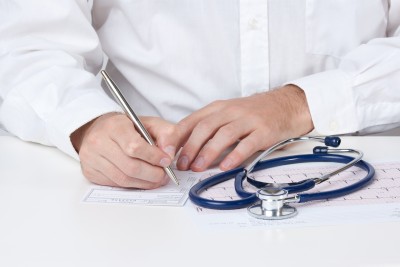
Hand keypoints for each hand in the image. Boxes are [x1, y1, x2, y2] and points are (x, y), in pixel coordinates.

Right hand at [70, 113, 181, 188]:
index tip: (166, 161)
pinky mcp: (89, 172)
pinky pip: (115, 184)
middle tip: (164, 175)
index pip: (135, 147)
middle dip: (152, 174)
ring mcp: (91, 159)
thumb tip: (170, 153)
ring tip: (156, 179)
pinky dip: (132, 185)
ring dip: (144, 183)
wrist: (97, 129)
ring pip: (123, 179)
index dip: (154, 157)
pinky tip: (141, 180)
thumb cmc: (126, 127)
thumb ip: (166, 133)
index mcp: (114, 126)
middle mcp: (99, 142)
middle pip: (130, 167)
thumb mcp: (149, 122)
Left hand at [176, 85, 313, 171]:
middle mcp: (231, 111)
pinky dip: (234, 156)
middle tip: (181, 164)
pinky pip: (247, 144)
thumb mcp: (228, 112)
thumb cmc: (253, 112)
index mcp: (218, 107)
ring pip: (223, 135)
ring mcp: (248, 120)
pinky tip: (225, 166)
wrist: (286, 105)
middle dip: (189, 147)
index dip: (177, 136)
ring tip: (198, 167)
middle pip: (205, 128)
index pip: (192, 120)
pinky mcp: (263, 131)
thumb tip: (185, 146)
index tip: (167, 151)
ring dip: (208, 153)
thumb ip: (209, 126)